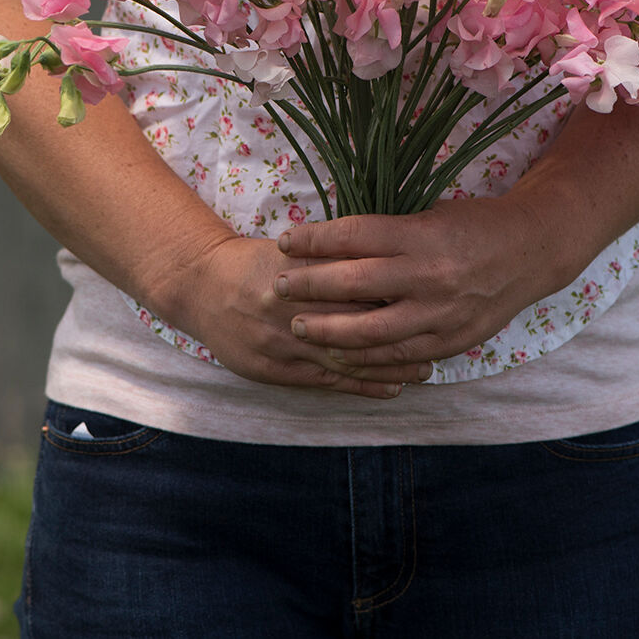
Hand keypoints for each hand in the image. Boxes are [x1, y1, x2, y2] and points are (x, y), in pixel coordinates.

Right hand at [172, 234, 433, 397]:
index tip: (427, 302)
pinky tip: (390, 388)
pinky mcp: (272, 369)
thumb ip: (334, 256)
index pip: (353, 287)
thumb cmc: (257, 261)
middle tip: (437, 341)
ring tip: (422, 370)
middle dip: (398, 337)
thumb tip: (391, 257)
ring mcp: (280, 343)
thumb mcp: (294, 250)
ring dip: (387, 368)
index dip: (393, 297)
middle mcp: (289, 309)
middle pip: (353, 326)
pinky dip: (360, 386)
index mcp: (297, 273)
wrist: (201, 286)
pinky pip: (324, 381)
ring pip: (343, 359)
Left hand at [272, 197, 562, 370]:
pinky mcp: (451, 340)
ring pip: (372, 332)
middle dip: (310, 287)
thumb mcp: (429, 215)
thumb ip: (385, 234)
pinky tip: (339, 357)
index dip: (314, 240)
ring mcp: (441, 313)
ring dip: (329, 332)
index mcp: (422, 235)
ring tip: (300, 328)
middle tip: (280, 287)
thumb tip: (327, 244)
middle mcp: (430, 275)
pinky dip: (366, 360)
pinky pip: (399, 358)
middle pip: (355, 284)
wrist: (532, 250)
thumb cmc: (473, 224)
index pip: (354, 236)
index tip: (285, 242)